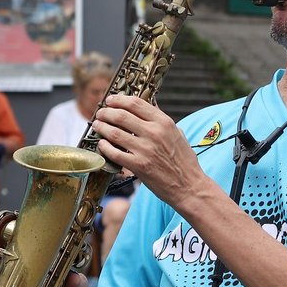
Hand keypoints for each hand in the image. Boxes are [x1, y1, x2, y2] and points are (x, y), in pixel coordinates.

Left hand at [90, 94, 207, 209]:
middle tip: (100, 113)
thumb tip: (151, 103)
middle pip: (121, 115)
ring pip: (114, 133)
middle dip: (106, 112)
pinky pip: (114, 153)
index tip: (111, 100)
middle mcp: (154, 133)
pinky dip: (104, 147)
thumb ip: (162, 119)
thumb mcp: (177, 133)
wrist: (189, 186)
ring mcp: (145, 150)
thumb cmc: (184, 161)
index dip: (119, 99)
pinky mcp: (138, 166)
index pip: (136, 103)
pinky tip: (101, 144)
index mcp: (164, 122)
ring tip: (97, 125)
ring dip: (102, 127)